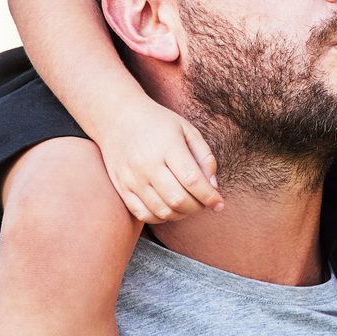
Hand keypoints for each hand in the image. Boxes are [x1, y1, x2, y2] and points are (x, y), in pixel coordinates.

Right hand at [90, 97, 221, 224]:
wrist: (117, 117)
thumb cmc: (158, 123)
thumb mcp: (187, 130)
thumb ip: (205, 157)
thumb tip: (213, 186)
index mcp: (167, 147)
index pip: (193, 181)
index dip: (209, 197)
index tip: (219, 204)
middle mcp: (147, 164)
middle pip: (178, 199)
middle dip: (197, 207)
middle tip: (203, 202)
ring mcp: (131, 178)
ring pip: (162, 211)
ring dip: (181, 214)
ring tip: (188, 205)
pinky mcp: (121, 187)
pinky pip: (143, 214)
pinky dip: (161, 218)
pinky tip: (169, 208)